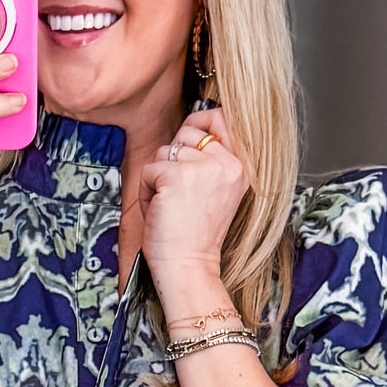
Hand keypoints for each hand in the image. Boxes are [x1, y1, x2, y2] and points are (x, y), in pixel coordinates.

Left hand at [138, 107, 251, 317]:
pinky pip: (149, 170)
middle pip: (186, 133)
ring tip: (170, 206)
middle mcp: (225, 163)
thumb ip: (210, 160)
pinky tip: (160, 211)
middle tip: (179, 194)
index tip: (189, 133)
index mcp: (239, 167)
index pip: (220, 118)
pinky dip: (146, 192)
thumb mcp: (216, 192)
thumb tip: (189, 128)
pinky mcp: (175, 177)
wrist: (190, 268)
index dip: (199, 121)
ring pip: (165, 152)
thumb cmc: (196, 236)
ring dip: (158, 179)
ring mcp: (201, 168)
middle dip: (173, 159)